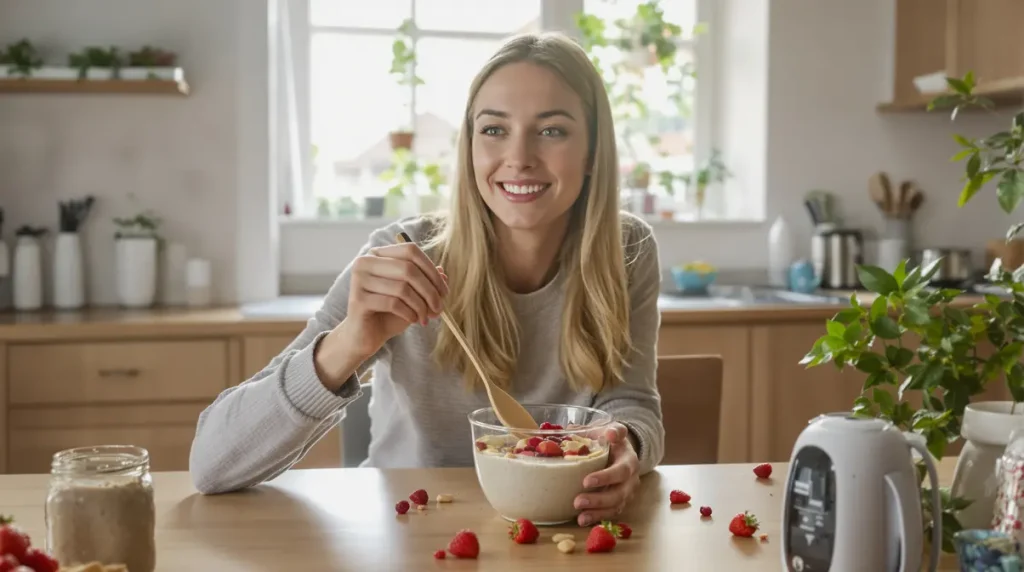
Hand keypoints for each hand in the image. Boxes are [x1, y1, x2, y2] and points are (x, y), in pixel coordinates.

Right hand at [317, 241, 447, 383]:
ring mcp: (359, 280)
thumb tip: (443, 273)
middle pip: (408, 269)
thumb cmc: (389, 314)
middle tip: (439, 308)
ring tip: (425, 318)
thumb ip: (425, 282)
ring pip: (402, 288)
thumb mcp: (412, 296)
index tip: (444, 291)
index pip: (410, 251)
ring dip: (421, 306)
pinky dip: (409, 313)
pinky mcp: (358, 299)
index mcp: (378, 254)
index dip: (431, 270)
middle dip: (430, 291)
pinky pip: (393, 303)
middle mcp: (365, 262)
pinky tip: (412, 320)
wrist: (364, 337)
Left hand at [573, 422, 639, 526]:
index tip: (586, 481)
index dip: (606, 477)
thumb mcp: (613, 430)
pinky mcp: (619, 502)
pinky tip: (582, 520)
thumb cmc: (612, 440)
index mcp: (629, 461)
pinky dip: (597, 518)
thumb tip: (599, 431)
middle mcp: (631, 480)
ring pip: (616, 506)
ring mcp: (627, 493)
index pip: (621, 471)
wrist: (622, 451)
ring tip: (579, 517)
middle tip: (577, 501)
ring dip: (597, 512)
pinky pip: (611, 513)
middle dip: (599, 499)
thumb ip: (611, 429)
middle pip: (619, 493)